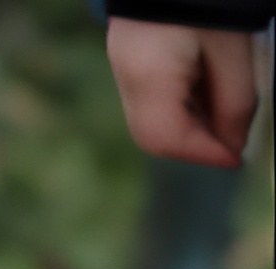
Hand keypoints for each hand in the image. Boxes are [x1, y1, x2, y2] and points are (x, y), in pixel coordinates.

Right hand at [106, 17, 257, 166]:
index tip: (237, 159)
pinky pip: (151, 100)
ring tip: (225, 115)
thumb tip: (233, 143)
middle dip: (194, 145)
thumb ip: (234, 101)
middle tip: (233, 143)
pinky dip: (180, 107)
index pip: (167, 136)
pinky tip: (207, 93)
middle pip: (153, 134)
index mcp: (149, 75)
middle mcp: (127, 78)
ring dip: (189, 127)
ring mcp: (125, 69)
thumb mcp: (233, 49)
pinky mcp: (131, 61)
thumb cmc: (209, 0)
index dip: (204, 154)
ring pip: (151, 120)